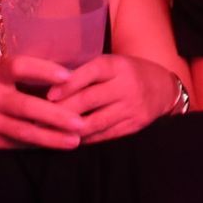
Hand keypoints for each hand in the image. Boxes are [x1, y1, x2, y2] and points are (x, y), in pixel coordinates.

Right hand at [0, 55, 84, 153]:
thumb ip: (21, 79)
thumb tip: (67, 77)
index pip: (19, 67)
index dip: (44, 70)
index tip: (68, 76)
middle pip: (26, 107)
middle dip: (56, 116)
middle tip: (81, 121)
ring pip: (23, 131)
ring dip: (51, 137)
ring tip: (75, 140)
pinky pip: (16, 144)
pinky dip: (37, 146)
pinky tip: (55, 147)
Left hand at [47, 54, 178, 143]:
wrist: (163, 89)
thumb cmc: (128, 73)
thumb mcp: (112, 64)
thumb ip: (87, 73)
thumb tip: (50, 85)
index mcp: (118, 66)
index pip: (91, 72)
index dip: (68, 84)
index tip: (48, 96)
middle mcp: (126, 86)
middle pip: (89, 100)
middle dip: (62, 111)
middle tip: (39, 118)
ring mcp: (131, 107)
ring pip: (95, 122)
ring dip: (69, 129)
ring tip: (49, 132)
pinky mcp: (134, 125)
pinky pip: (104, 135)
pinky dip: (85, 138)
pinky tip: (70, 138)